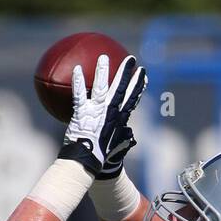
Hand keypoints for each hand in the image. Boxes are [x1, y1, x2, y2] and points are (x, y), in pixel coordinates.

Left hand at [57, 53, 146, 179]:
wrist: (86, 162)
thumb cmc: (100, 156)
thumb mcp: (115, 147)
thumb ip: (123, 139)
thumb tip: (131, 136)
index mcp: (119, 120)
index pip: (131, 100)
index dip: (138, 87)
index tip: (143, 75)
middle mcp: (110, 114)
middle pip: (120, 89)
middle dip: (127, 73)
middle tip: (131, 59)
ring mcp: (96, 112)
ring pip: (101, 88)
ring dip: (103, 72)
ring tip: (103, 57)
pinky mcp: (82, 113)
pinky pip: (79, 94)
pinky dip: (78, 82)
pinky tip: (76, 68)